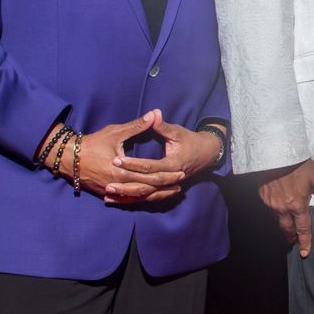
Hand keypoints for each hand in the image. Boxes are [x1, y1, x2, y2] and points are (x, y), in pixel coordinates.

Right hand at [51, 110, 185, 199]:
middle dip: (165, 186)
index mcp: (122, 170)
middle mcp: (117, 183)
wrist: (67, 157)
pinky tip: (150, 198)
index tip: (181, 171)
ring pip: (138, 197)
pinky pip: (126, 200)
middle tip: (181, 183)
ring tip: (170, 192)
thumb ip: (137, 126)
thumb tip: (154, 114)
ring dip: (155, 195)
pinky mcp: (106, 194)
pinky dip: (140, 199)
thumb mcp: (115, 132)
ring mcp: (111, 191)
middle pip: (147, 188)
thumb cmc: (92, 143)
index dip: (167, 174)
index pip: (150, 175)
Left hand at [107, 118, 221, 202]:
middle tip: (107, 184)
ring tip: (108, 195)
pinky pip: (146, 198)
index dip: (132, 163)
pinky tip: (116, 200)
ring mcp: (168, 186)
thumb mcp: (177, 132)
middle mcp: (170, 179)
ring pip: (145, 195)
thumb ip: (162, 125)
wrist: (205, 154)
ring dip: (127, 196)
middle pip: (146, 185)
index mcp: (173, 164)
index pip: (149, 166)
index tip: (115, 159)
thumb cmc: (190, 141)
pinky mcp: (164, 190)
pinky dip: (131, 200)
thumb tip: (153, 113)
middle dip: (126, 185)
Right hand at [257, 158, 313, 258]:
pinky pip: (269, 210)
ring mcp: (270, 203)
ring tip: (286, 229)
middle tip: (293, 241)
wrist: (275, 153)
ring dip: (283, 226)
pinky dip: (275, 214)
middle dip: (291, 236)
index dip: (305, 241)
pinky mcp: (262, 195)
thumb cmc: (299, 165)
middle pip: (287, 228)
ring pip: (277, 220)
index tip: (304, 252)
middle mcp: (282, 208)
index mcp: (297, 205)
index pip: (303, 228)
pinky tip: (277, 211)